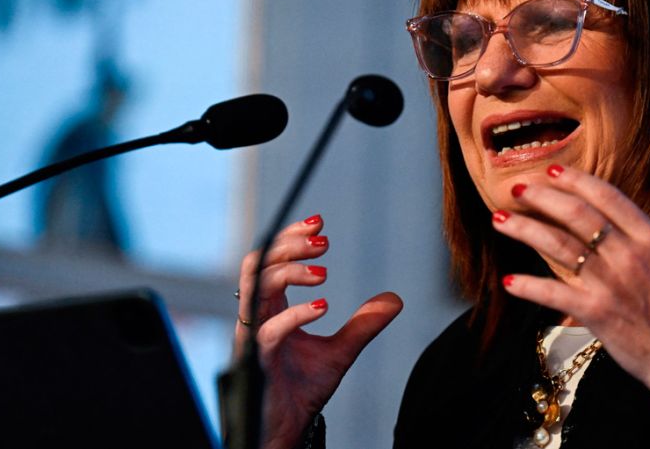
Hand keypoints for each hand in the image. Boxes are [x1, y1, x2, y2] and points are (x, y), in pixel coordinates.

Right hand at [234, 215, 402, 448]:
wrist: (287, 429)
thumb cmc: (302, 389)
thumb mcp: (341, 352)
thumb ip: (363, 324)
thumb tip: (395, 299)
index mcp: (271, 307)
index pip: (272, 259)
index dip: (292, 237)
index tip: (320, 221)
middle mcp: (257, 315)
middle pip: (260, 264)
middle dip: (289, 245)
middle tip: (323, 240)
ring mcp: (254, 336)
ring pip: (257, 287)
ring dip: (289, 270)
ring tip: (324, 271)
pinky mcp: (259, 360)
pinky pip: (270, 329)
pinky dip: (297, 313)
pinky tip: (324, 306)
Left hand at [492, 166, 649, 432]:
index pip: (609, 198)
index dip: (578, 181)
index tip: (554, 171)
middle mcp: (629, 255)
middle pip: (577, 215)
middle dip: (542, 197)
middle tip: (517, 187)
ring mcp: (610, 282)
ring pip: (558, 246)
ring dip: (525, 230)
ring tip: (500, 220)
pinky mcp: (596, 312)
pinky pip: (553, 293)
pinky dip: (528, 286)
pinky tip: (508, 280)